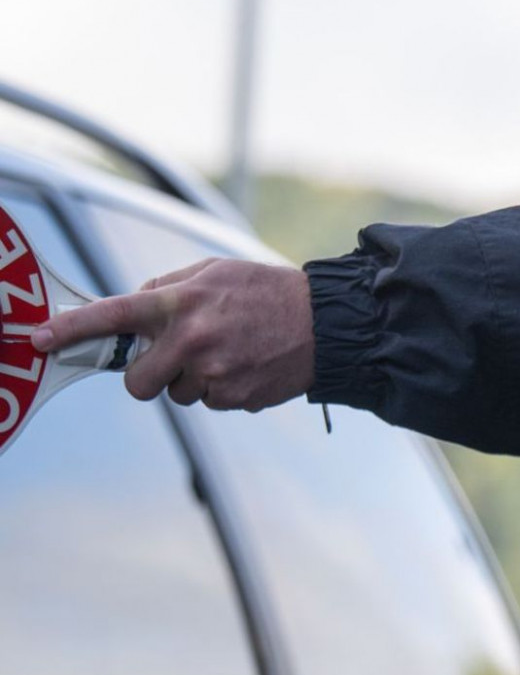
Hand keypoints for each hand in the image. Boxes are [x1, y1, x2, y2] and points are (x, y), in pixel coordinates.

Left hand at [32, 259, 314, 412]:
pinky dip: (222, 389)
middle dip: (151, 375)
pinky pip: (208, 402)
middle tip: (179, 357)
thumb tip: (130, 309)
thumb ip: (168, 289)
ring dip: (194, 380)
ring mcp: (213, 373)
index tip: (38, 340)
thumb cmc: (267, 291)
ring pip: (177, 394)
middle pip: (138, 382)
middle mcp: (193, 340)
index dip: (72, 329)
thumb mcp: (216, 272)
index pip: (115, 314)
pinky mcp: (234, 398)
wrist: (326, 322)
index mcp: (183, 302)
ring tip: (231, 353)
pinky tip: (248, 366)